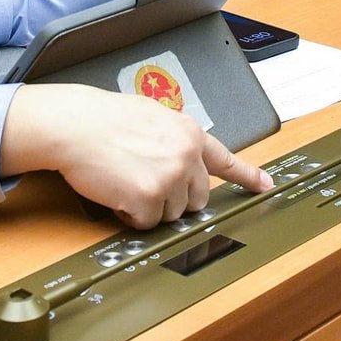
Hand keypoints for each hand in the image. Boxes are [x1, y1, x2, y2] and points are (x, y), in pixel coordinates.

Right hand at [1, 85, 272, 229]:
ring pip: (171, 214)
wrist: (75, 125)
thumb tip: (183, 157)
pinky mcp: (148, 199)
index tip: (265, 186)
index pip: (225, 160)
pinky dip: (130, 215)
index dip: (248, 177)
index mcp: (189, 134)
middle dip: (174, 198)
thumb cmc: (104, 119)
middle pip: (196, 199)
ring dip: (150, 206)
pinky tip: (117, 191)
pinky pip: (146, 223)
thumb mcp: (152, 116)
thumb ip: (174, 138)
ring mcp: (170, 178)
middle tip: (145, 180)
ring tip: (126, 179)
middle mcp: (186, 155)